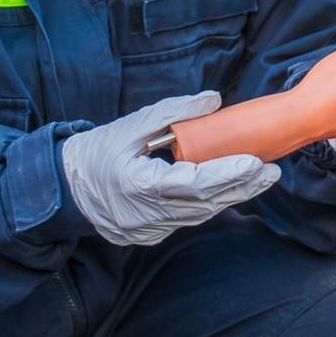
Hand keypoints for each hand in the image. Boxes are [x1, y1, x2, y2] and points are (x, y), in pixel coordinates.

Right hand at [61, 92, 280, 245]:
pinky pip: (187, 220)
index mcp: (137, 185)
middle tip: (271, 171)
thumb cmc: (96, 151)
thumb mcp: (131, 124)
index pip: (192, 183)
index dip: (226, 174)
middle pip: (204, 204)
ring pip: (199, 215)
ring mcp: (148, 230)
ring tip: (259, 178)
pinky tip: (229, 191)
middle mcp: (145, 214)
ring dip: (231, 197)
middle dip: (240, 187)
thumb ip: (173, 112)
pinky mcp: (149, 235)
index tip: (254, 162)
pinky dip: (210, 204)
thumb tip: (213, 100)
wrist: (65, 187)